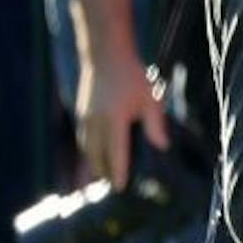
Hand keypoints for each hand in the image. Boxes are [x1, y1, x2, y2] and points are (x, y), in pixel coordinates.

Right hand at [75, 47, 167, 188]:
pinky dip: (87, 151)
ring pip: (86, 148)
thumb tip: (162, 146)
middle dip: (103, 172)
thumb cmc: (131, 76)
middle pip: (96, 156)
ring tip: (101, 177)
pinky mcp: (80, 113)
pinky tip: (94, 156)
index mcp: (114, 119)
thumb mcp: (150, 98)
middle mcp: (95, 121)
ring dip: (93, 163)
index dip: (118, 171)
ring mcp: (85, 117)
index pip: (116, 152)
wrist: (105, 55)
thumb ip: (155, 124)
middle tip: (113, 186)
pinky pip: (82, 139)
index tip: (120, 187)